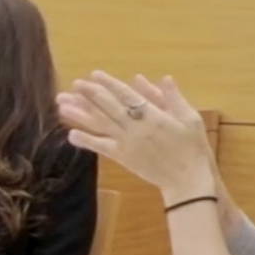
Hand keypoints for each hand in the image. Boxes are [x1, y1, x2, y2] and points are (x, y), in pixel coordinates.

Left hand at [57, 72, 216, 199]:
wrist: (187, 179)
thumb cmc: (192, 147)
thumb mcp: (190, 118)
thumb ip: (173, 98)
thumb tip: (164, 78)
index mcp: (153, 116)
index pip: (127, 95)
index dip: (109, 84)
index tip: (94, 74)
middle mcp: (136, 128)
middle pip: (109, 108)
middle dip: (90, 95)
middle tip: (74, 84)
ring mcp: (127, 144)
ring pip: (101, 126)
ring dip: (80, 115)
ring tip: (62, 106)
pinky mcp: (124, 158)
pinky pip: (102, 147)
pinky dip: (86, 141)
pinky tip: (70, 134)